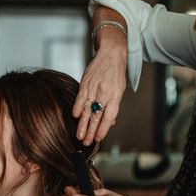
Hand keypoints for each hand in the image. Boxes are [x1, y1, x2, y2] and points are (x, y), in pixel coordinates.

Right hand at [73, 20, 127, 145]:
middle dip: (90, 131)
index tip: (97, 139)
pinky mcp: (85, 82)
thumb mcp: (120, 90)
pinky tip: (74, 117)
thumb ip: (114, 106)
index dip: (103, 129)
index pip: (108, 117)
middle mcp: (105, 93)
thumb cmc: (116, 73)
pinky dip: (77, 107)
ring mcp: (94, 87)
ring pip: (87, 109)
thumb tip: (111, 122)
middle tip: (86, 142)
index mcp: (115, 96)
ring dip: (82, 124)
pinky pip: (80, 97)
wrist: (111, 53)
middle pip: (96, 116)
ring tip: (79, 135)